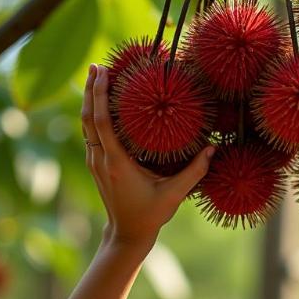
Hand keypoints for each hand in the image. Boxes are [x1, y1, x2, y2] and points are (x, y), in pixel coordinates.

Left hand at [81, 63, 214, 248]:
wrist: (127, 234)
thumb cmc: (150, 215)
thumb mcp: (175, 194)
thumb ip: (194, 171)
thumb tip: (212, 148)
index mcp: (116, 163)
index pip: (102, 122)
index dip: (100, 96)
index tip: (103, 73)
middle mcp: (100, 160)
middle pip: (88, 118)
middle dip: (91, 90)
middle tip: (98, 65)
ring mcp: (95, 162)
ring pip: (86, 125)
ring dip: (90, 100)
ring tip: (98, 77)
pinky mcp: (97, 165)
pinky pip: (91, 134)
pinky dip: (94, 115)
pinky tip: (102, 104)